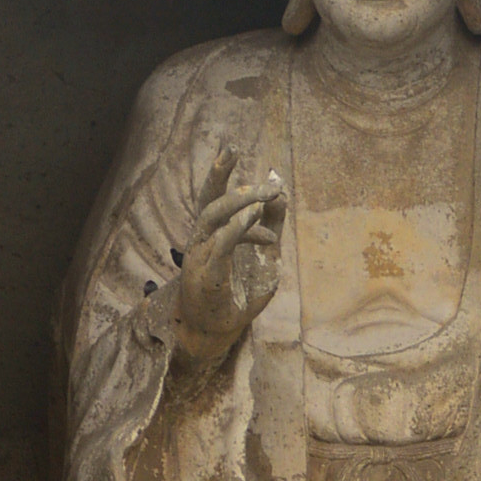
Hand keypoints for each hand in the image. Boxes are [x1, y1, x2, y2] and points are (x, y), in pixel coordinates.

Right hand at [175, 148, 285, 370]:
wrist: (219, 333)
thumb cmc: (237, 293)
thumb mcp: (265, 255)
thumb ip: (272, 224)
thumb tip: (281, 190)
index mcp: (212, 233)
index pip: (213, 196)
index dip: (219, 172)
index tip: (232, 147)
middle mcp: (202, 240)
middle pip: (209, 200)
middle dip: (225, 178)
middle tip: (249, 163)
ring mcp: (200, 255)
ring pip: (212, 216)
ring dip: (238, 201)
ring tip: (264, 192)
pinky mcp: (207, 273)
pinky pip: (221, 243)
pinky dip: (238, 228)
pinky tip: (255, 217)